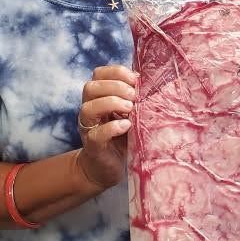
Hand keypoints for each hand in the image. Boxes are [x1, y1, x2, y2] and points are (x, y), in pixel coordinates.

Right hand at [77, 66, 136, 189]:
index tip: (135, 79)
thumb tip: (151, 81)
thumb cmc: (122, 137)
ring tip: (130, 109)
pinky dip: (112, 127)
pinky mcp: (93, 146)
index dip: (116, 72)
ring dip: (111, 103)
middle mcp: (90, 110)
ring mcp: (89, 128)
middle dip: (114, 87)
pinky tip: (126, 125)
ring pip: (88, 108)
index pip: (99, 74)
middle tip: (134, 96)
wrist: (108, 168)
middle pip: (91, 87)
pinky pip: (97, 134)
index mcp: (98, 97)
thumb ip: (135, 98)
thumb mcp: (131, 113)